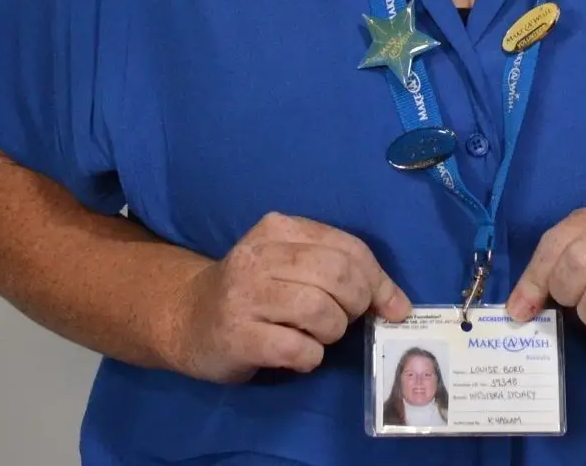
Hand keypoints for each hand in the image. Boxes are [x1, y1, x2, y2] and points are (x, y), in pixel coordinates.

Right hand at [169, 212, 411, 383]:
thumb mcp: (292, 265)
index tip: (391, 307)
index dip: (380, 281)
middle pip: (340, 276)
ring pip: (321, 310)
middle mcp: (259, 256)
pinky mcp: (237, 335)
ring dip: (332, 332)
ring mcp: (245, 295)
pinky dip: (310, 357)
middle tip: (344, 321)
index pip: (350, 249)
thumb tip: (400, 305)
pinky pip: (298, 348)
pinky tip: (297, 354)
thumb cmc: (253, 292)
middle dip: (356, 306)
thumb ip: (341, 272)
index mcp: (278, 229)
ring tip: (316, 336)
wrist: (186, 318)